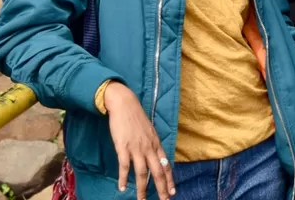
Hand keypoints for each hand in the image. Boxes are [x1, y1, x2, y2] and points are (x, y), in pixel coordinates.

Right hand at [105, 82, 174, 199]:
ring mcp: (137, 148)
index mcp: (156, 144)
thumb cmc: (136, 118)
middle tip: (165, 199)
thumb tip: (154, 156)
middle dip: (162, 188)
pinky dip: (123, 178)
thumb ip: (152, 144)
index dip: (170, 179)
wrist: (125, 105)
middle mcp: (149, 147)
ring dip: (142, 189)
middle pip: (158, 172)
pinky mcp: (123, 147)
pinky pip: (124, 166)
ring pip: (142, 173)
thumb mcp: (149, 131)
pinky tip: (122, 188)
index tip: (173, 191)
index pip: (166, 165)